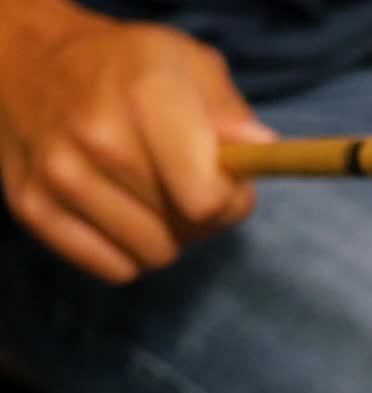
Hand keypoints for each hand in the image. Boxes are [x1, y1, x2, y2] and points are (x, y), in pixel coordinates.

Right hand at [0, 9, 275, 283]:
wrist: (32, 63)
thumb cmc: (129, 68)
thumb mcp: (190, 65)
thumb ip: (231, 113)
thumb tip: (258, 150)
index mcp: (146, 94)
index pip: (207, 198)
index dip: (232, 201)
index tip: (228, 184)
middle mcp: (97, 136)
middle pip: (187, 229)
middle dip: (203, 216)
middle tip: (187, 184)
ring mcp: (59, 175)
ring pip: (153, 256)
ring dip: (166, 236)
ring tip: (152, 195)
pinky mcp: (32, 208)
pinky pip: (115, 270)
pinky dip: (127, 252)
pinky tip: (119, 212)